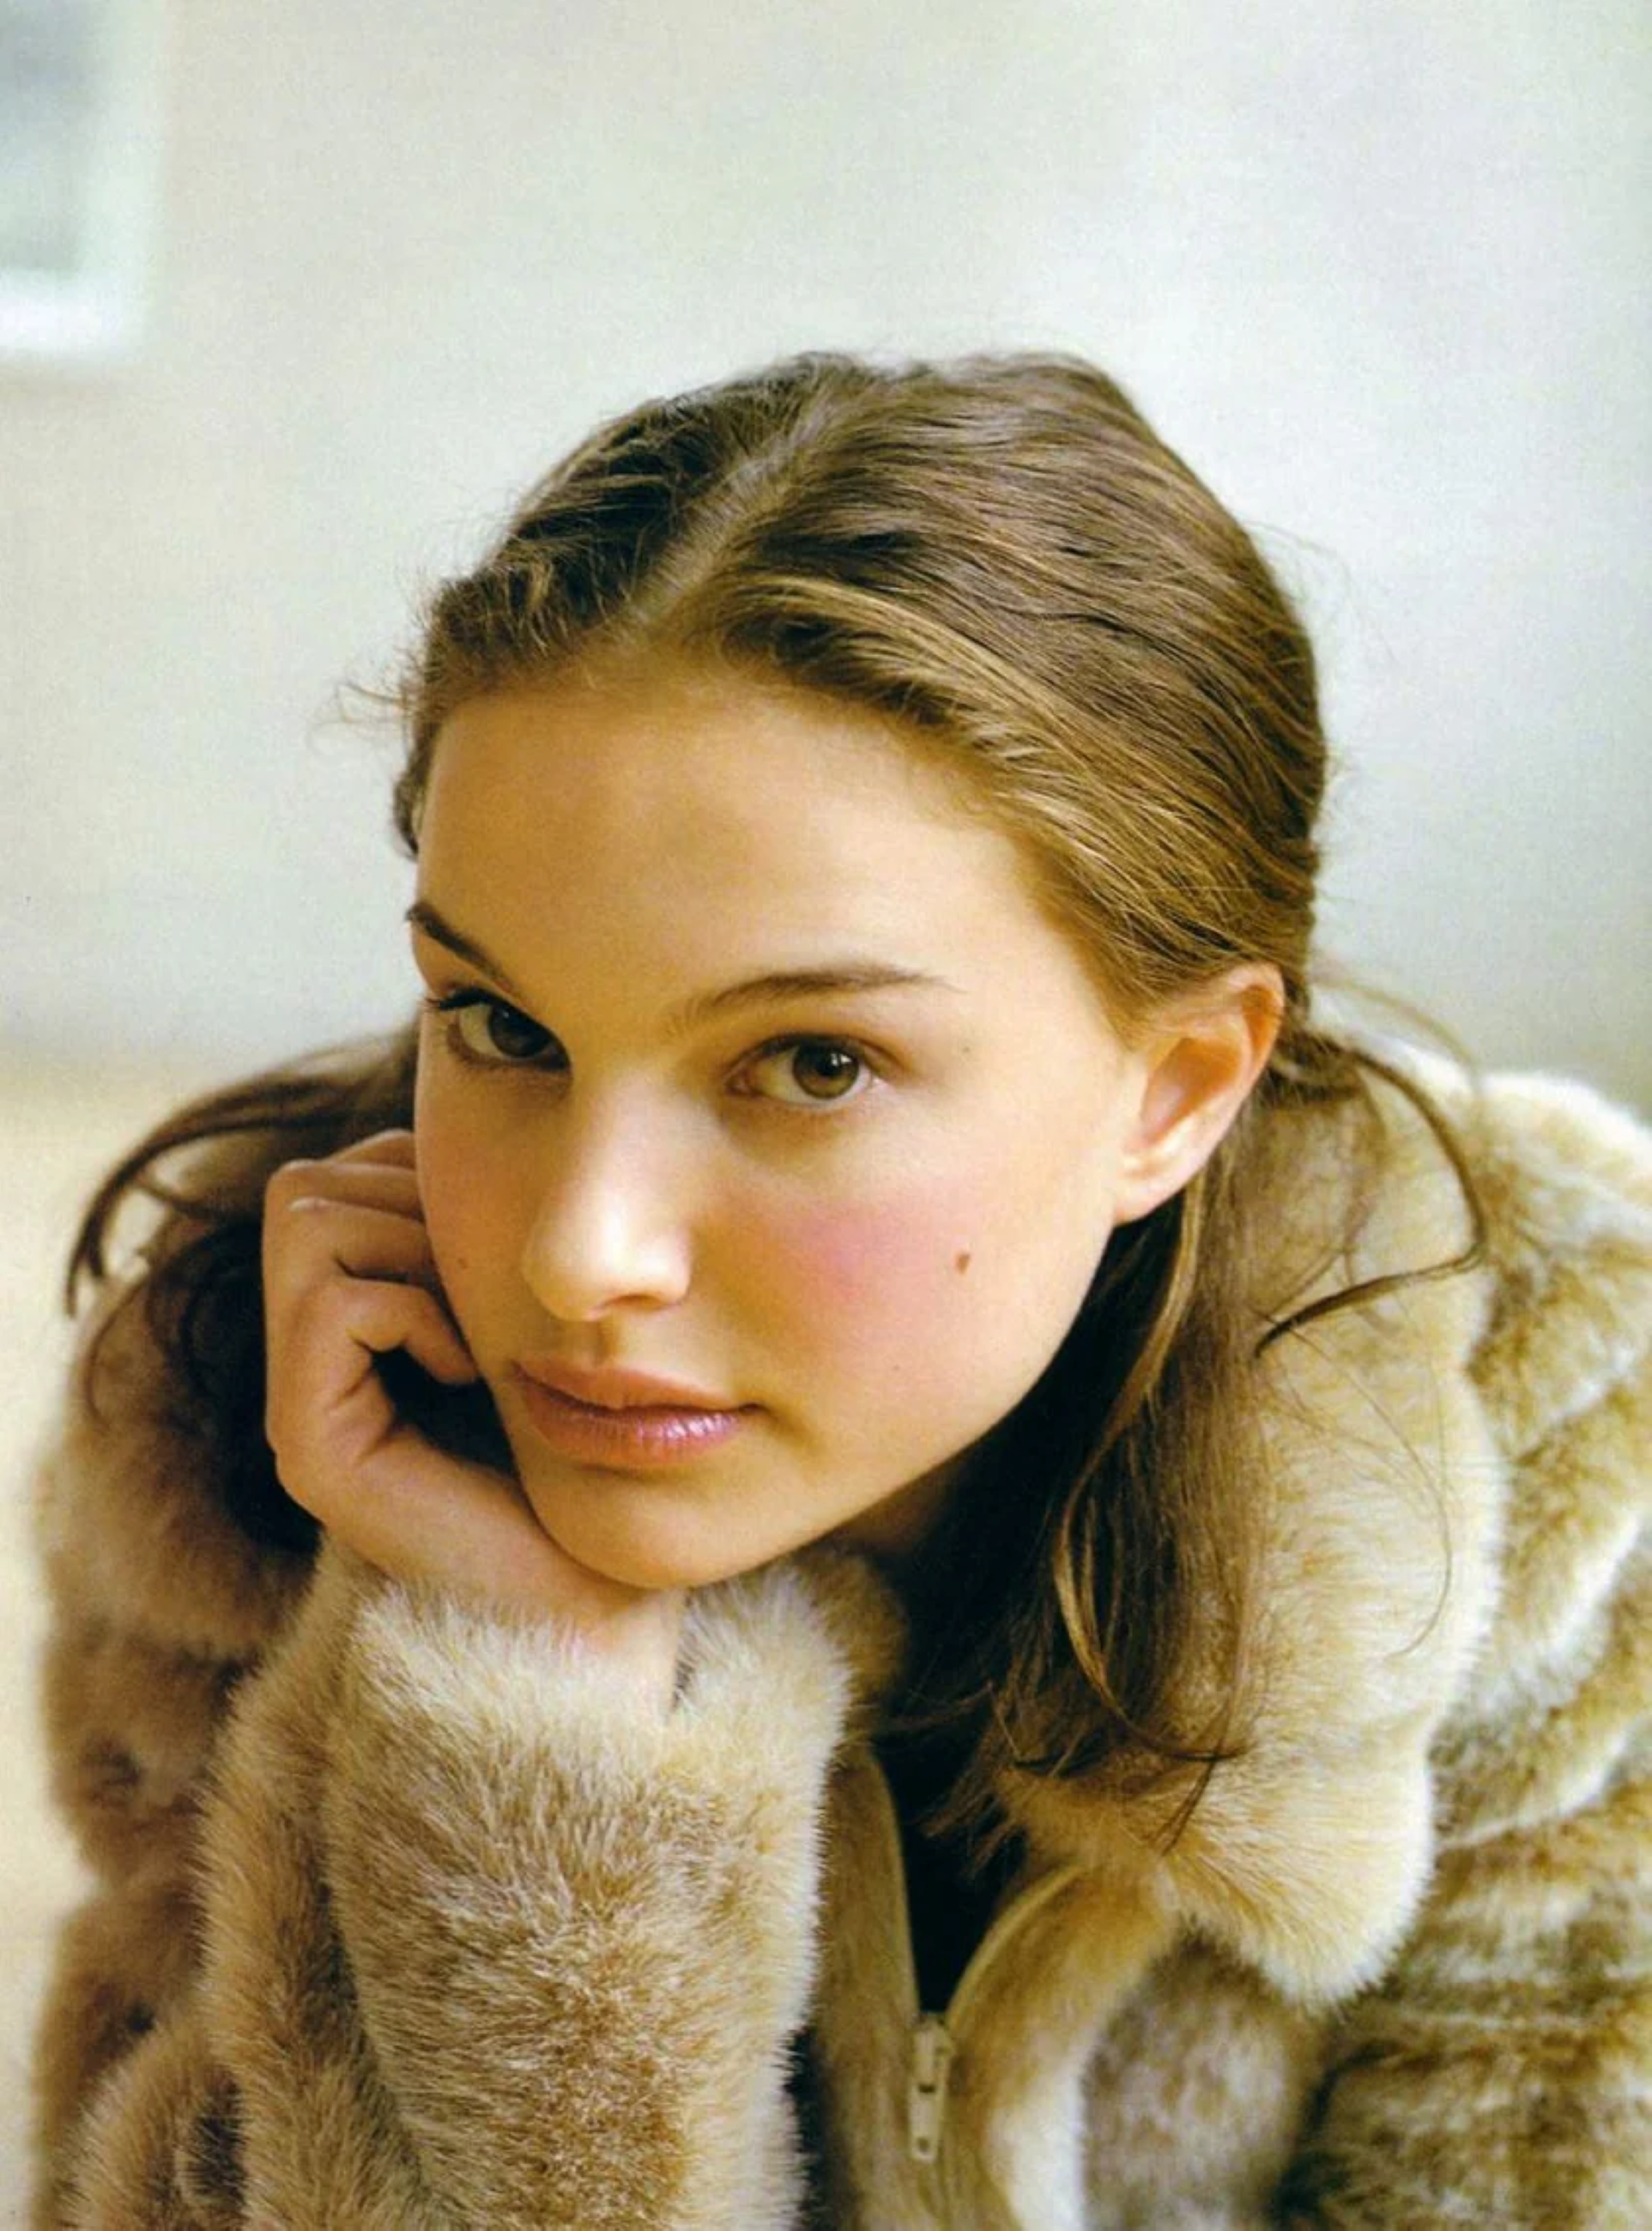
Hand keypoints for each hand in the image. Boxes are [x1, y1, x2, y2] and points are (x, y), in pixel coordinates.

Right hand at [262, 1131, 683, 1693]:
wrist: (609, 1607)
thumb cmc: (598, 1463)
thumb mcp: (542, 1320)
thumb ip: (490, 1241)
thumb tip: (484, 1129)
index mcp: (360, 1333)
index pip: (342, 1174)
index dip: (424, 1180)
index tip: (501, 1260)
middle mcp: (312, 1368)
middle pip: (312, 1184)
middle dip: (415, 1201)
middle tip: (487, 1289)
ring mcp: (303, 1409)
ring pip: (310, 1218)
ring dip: (414, 1245)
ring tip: (475, 1331)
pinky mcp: (313, 1450)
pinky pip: (333, 1295)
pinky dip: (412, 1305)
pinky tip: (467, 1372)